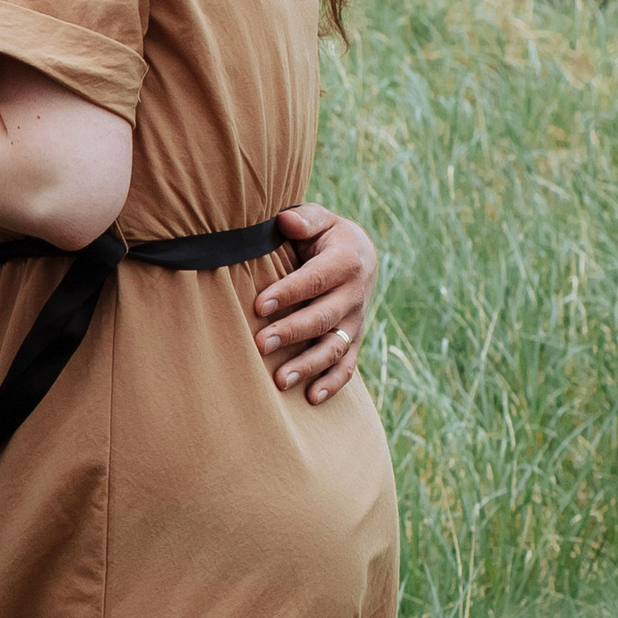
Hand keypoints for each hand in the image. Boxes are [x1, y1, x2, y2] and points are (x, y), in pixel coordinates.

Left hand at [256, 205, 376, 404]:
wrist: (357, 253)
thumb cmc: (324, 236)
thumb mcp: (319, 219)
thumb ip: (304, 219)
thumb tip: (286, 221)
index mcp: (346, 262)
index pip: (315, 280)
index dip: (288, 292)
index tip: (259, 304)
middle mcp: (354, 294)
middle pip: (323, 317)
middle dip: (292, 332)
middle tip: (261, 344)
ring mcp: (355, 321)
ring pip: (334, 347)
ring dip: (309, 365)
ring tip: (280, 380)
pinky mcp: (353, 339)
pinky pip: (347, 365)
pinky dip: (333, 383)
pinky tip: (312, 398)